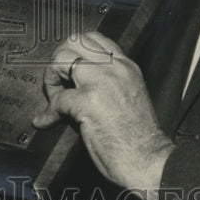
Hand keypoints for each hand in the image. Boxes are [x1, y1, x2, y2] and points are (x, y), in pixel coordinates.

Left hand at [32, 31, 174, 199]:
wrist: (150, 161)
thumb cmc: (140, 138)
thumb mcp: (129, 97)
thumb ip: (107, 84)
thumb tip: (76, 84)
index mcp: (126, 66)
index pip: (94, 39)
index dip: (75, 52)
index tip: (70, 71)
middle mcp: (115, 68)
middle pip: (74, 41)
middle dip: (59, 60)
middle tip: (59, 83)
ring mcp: (101, 82)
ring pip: (61, 59)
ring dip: (52, 79)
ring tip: (55, 100)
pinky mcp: (89, 102)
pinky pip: (58, 98)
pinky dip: (50, 111)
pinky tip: (49, 120)